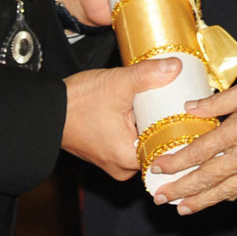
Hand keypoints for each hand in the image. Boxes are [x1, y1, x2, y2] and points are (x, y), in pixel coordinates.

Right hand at [62, 59, 181, 178]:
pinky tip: (144, 108)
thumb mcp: (116, 84)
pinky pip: (132, 141)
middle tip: (181, 101)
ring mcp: (114, 161)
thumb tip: (175, 67)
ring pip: (145, 143)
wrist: (45, 109)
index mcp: (129, 159)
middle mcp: (123, 168)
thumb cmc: (76, 104)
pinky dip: (139, 126)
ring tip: (165, 102)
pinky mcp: (107, 151)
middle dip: (168, 124)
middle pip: (158, 146)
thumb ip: (147, 75)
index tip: (191, 111)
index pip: (169, 150)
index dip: (182, 129)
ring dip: (152, 124)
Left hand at [149, 70, 236, 212]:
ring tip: (182, 209)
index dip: (178, 162)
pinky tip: (217, 200)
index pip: (201, 151)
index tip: (158, 168)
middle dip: (182, 189)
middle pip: (209, 177)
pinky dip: (228, 196)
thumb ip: (220, 101)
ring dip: (202, 201)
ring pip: (226, 190)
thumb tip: (191, 107)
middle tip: (160, 198)